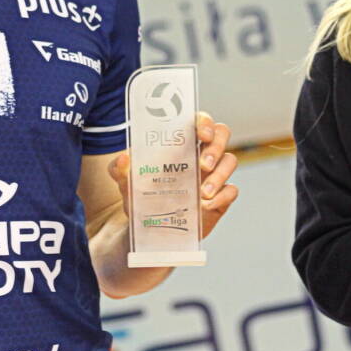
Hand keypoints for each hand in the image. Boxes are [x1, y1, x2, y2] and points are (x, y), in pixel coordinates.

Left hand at [105, 112, 239, 238]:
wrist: (148, 229)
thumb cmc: (140, 196)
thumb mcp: (126, 182)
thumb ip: (120, 169)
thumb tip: (123, 159)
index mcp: (181, 143)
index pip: (199, 121)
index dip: (205, 122)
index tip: (201, 134)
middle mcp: (200, 153)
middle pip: (222, 134)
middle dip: (216, 147)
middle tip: (203, 165)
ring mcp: (213, 175)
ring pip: (230, 161)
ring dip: (220, 174)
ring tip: (202, 193)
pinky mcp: (220, 197)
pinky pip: (231, 191)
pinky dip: (222, 196)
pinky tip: (206, 205)